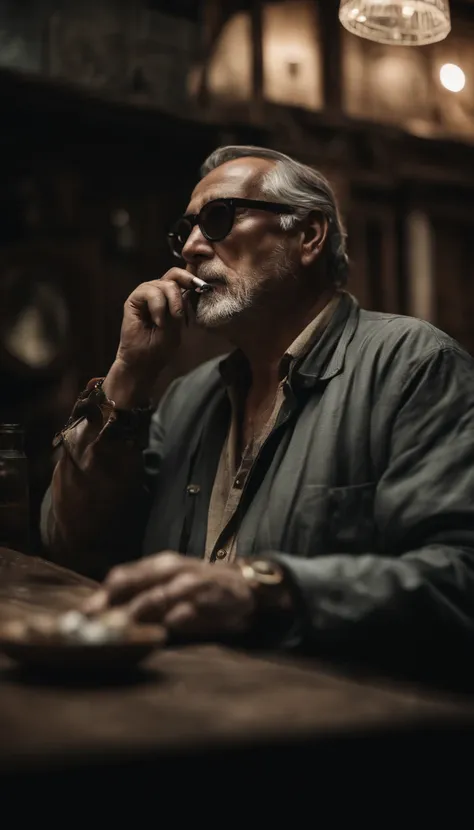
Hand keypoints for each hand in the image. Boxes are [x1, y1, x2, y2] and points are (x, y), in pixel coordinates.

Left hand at [82, 552, 256, 640]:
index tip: (82, 617)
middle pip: (134, 584)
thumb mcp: (168, 584)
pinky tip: (162, 630)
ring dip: (137, 613)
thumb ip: (141, 596)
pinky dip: (173, 620)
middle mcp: (172, 569)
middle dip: (111, 606)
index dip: (101, 597)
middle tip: (94, 627)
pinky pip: (188, 609)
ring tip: (120, 630)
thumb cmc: (198, 588)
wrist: (244, 585)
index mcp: (158, 566)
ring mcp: (191, 582)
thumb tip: (104, 615)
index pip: (122, 578)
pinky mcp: (211, 598)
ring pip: (157, 595)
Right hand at [103, 268, 196, 406]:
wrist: (144, 362)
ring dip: (172, 303)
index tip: (204, 287)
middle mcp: (158, 291)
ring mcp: (145, 294)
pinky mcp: (133, 300)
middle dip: (186, 283)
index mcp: (170, 296)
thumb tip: (194, 286)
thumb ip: (183, 304)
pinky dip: (158, 307)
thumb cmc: (161, 346)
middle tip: (191, 300)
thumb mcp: (178, 323)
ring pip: (164, 284)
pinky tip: (158, 322)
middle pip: (174, 274)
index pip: (183, 278)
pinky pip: (149, 292)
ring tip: (167, 323)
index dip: (194, 278)